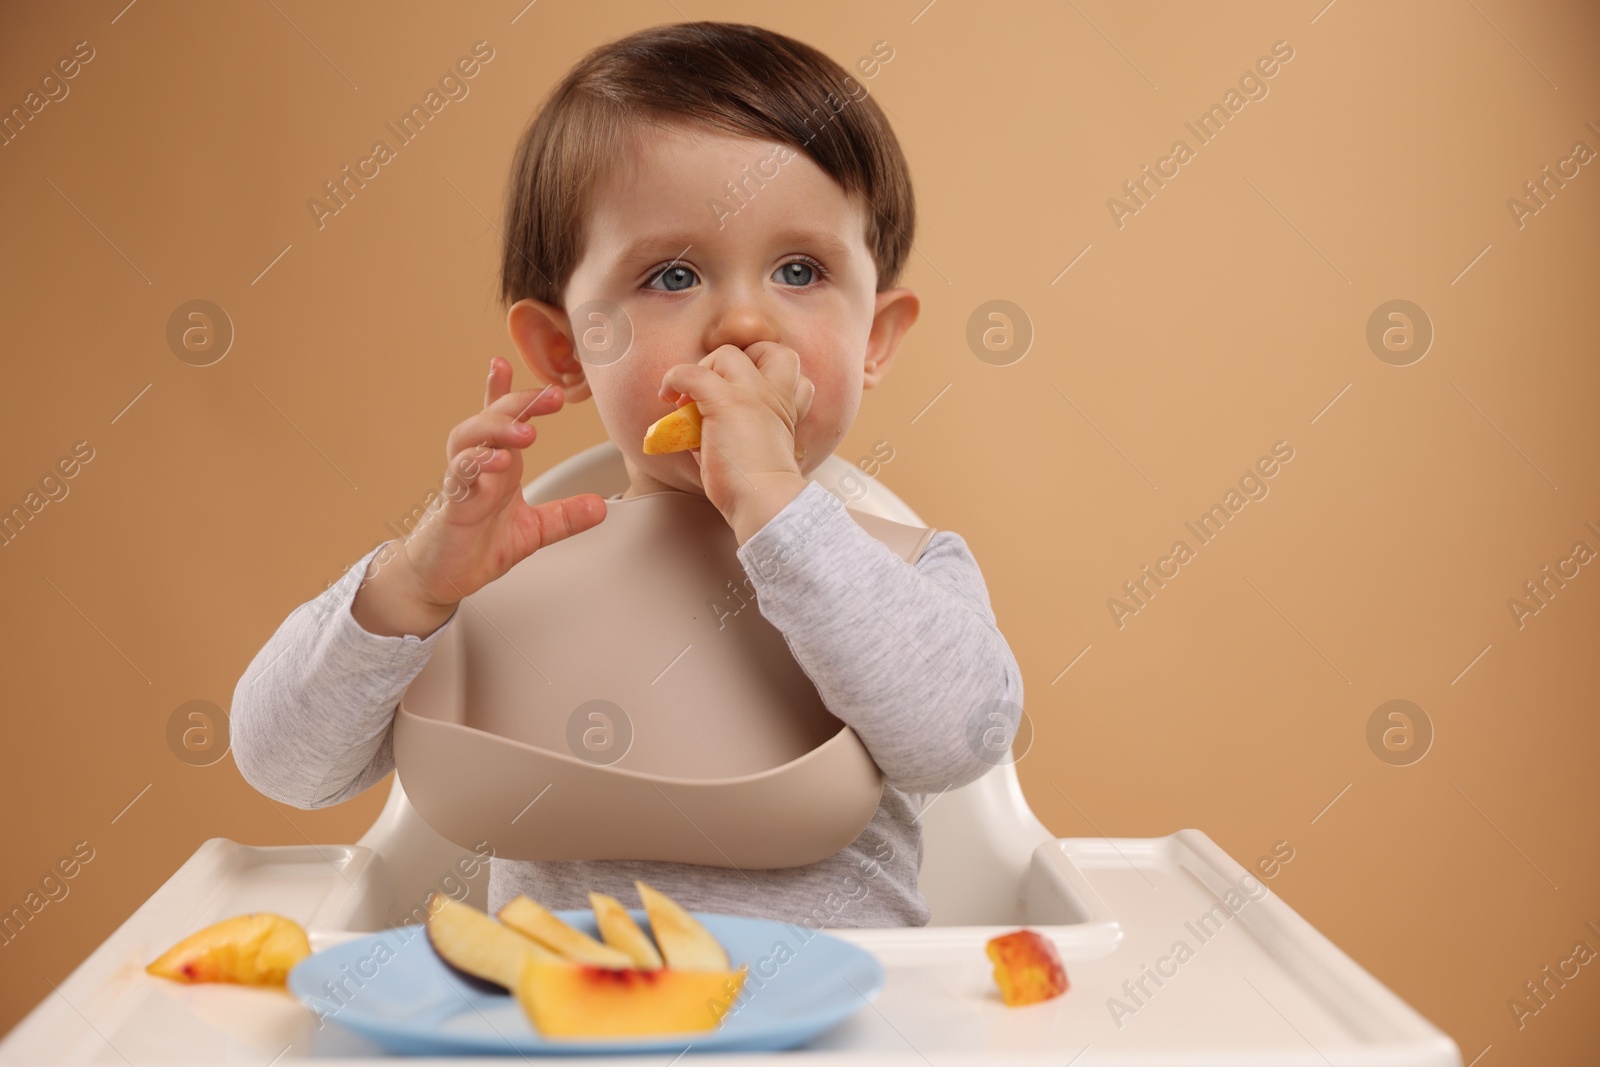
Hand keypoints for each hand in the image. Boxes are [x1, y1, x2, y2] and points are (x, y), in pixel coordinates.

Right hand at [350, 357, 606, 637]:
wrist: (442, 577)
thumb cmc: (477, 546)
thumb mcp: (535, 531)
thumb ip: (565, 516)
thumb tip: (600, 506)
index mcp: (500, 465)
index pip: (503, 419)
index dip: (509, 392)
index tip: (525, 370)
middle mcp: (480, 467)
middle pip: (490, 418)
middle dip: (518, 402)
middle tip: (551, 396)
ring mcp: (464, 482)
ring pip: (469, 438)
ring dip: (497, 428)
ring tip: (527, 431)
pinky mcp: (453, 505)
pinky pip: (460, 476)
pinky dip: (478, 464)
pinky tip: (499, 461)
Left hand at [657, 342, 814, 541]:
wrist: (764, 500)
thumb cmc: (757, 487)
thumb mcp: (756, 450)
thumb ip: (734, 428)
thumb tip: (692, 426)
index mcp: (785, 405)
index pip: (785, 364)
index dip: (760, 368)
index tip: (739, 390)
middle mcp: (772, 393)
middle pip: (763, 348)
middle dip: (735, 362)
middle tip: (713, 388)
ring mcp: (751, 394)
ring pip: (726, 354)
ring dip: (704, 369)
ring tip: (689, 398)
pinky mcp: (725, 403)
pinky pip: (691, 373)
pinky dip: (674, 379)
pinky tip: (667, 397)